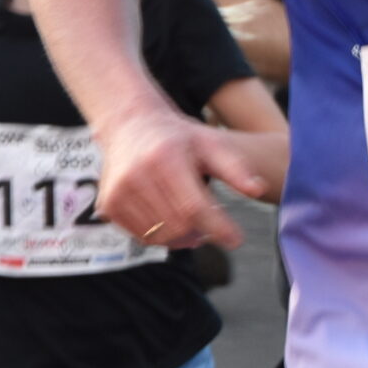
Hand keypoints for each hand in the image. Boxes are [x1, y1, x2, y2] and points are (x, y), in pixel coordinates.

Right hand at [93, 107, 264, 251]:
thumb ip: (236, 168)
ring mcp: (118, 192)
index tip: (237, 240)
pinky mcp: (109, 205)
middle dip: (203, 233)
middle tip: (216, 227)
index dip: (218, 227)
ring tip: (198, 226)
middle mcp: (137, 176)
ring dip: (184, 239)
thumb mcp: (212, 144)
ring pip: (160, 236)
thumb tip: (258, 190)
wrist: (131, 126)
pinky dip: (163, 237)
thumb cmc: (180, 138)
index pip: (194, 206)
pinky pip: (141, 237)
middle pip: (178, 225)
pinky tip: (176, 224)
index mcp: (166, 158)